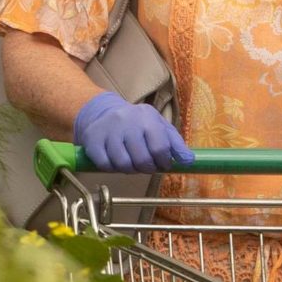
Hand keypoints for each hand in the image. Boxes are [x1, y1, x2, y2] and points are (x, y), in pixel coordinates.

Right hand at [74, 91, 193, 174]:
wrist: (103, 112)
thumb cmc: (137, 123)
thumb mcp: (158, 126)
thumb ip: (175, 143)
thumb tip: (189, 161)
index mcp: (147, 117)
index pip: (160, 147)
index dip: (163, 162)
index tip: (162, 164)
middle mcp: (127, 121)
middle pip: (142, 159)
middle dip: (147, 168)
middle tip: (146, 166)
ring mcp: (108, 130)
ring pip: (123, 164)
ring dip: (130, 170)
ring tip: (131, 163)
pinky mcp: (92, 139)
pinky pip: (105, 164)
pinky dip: (112, 168)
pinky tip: (115, 161)